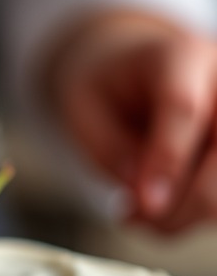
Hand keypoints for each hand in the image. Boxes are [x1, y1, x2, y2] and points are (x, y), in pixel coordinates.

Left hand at [47, 10, 216, 231]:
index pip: (184, 108)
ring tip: (138, 215)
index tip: (145, 205)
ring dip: (185, 216)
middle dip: (180, 203)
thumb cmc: (106, 86)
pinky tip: (158, 213)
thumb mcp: (84, 107)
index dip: (167, 161)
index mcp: (181, 56)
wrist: (133, 69)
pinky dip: (192, 216)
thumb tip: (145, 196)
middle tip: (133, 218)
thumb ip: (111, 148)